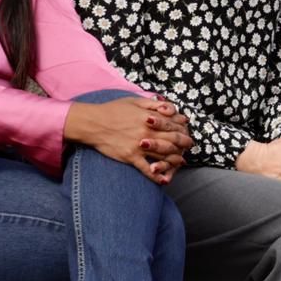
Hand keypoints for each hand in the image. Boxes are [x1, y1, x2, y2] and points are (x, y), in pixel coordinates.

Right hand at [64, 97, 192, 183]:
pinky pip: (147, 169)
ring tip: (181, 162)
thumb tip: (173, 109)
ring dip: (175, 160)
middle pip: (173, 141)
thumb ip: (155, 104)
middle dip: (184, 144)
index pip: (174, 125)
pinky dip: (157, 176)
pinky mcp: (131, 157)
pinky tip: (165, 180)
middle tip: (188, 146)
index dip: (183, 129)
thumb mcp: (135, 100)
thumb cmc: (113, 110)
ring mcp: (140, 146)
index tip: (186, 132)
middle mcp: (148, 132)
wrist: (92, 123)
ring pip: (164, 155)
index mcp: (150, 117)